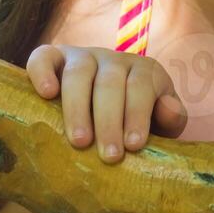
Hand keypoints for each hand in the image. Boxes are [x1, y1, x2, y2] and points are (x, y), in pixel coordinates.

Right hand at [27, 44, 188, 162]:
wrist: (105, 111)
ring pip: (79, 74)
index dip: (137, 114)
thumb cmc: (134, 123)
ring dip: (78, 108)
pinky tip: (46, 94)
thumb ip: (171, 117)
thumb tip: (166, 109)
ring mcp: (82, 56)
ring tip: (79, 141)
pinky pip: (44, 57)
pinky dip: (42, 71)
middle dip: (110, 120)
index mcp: (144, 71)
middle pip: (110, 83)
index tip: (133, 146)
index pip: (142, 87)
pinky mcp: (53, 58)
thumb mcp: (160, 123)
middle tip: (109, 156)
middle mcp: (113, 60)